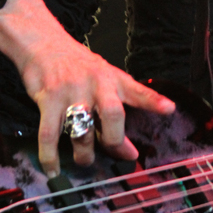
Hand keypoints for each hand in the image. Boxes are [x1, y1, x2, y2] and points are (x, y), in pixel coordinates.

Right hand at [0, 0, 174, 176]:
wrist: (44, 43)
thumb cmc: (77, 65)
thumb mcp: (103, 76)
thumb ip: (115, 108)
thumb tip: (126, 149)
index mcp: (113, 79)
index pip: (137, 90)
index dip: (153, 101)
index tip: (169, 109)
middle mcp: (96, 84)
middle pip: (112, 114)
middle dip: (114, 140)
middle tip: (112, 151)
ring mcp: (71, 91)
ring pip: (82, 130)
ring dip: (83, 153)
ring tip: (84, 160)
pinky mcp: (48, 99)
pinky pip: (49, 135)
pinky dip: (50, 156)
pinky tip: (53, 168)